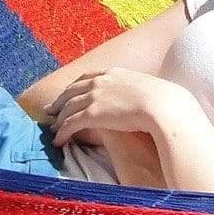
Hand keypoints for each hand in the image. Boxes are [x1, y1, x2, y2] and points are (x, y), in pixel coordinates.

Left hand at [44, 68, 184, 146]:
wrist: (162, 105)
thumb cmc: (163, 100)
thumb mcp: (148, 88)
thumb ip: (139, 91)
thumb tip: (146, 98)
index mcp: (113, 73)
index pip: (86, 77)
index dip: (74, 87)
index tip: (68, 94)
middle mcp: (100, 81)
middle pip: (71, 91)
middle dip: (59, 101)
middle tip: (49, 110)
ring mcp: (95, 96)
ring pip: (68, 108)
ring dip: (58, 119)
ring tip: (53, 129)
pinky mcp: (92, 114)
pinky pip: (70, 124)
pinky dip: (62, 132)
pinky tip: (58, 141)